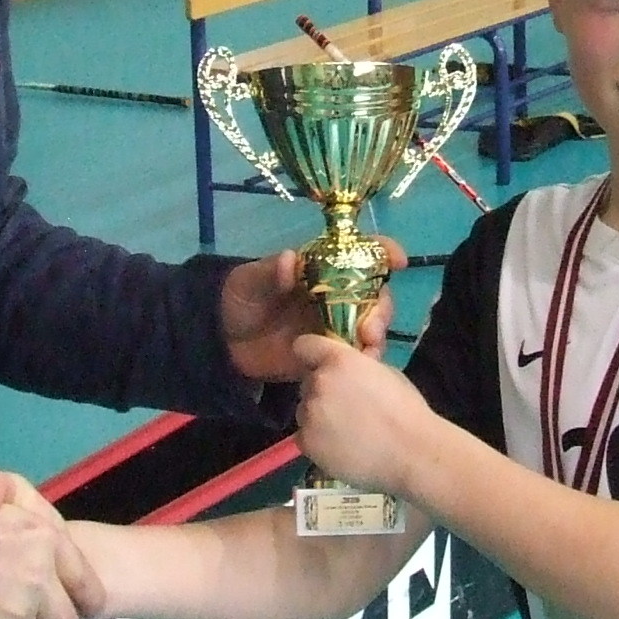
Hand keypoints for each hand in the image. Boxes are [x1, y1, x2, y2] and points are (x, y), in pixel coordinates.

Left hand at [221, 242, 407, 382]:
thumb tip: (291, 259)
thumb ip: (271, 272)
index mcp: (320, 268)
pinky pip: (355, 355)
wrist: (221, 342)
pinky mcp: (329, 353)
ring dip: (377, 335)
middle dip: (382, 308)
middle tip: (372, 327)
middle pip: (374, 295)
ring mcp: (334, 324)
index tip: (398, 261)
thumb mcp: (249, 281)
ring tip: (367, 347)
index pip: (358, 253)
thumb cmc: (239, 299)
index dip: (382, 252)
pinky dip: (364, 360)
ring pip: (371, 325)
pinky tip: (360, 367)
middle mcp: (335, 294)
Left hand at [292, 332, 435, 496]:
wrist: (410, 452)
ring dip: (319, 416)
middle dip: (322, 391)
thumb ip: (359, 367)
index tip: (323, 366)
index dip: (313, 356)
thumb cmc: (406, 411)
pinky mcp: (306, 442)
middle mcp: (317, 383)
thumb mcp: (386, 373)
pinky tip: (341, 448)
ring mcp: (308, 414)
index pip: (305, 346)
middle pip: (307, 382)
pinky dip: (319, 441)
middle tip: (346, 407)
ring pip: (305, 410)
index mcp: (338, 361)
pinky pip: (305, 437)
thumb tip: (351, 370)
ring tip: (346, 433)